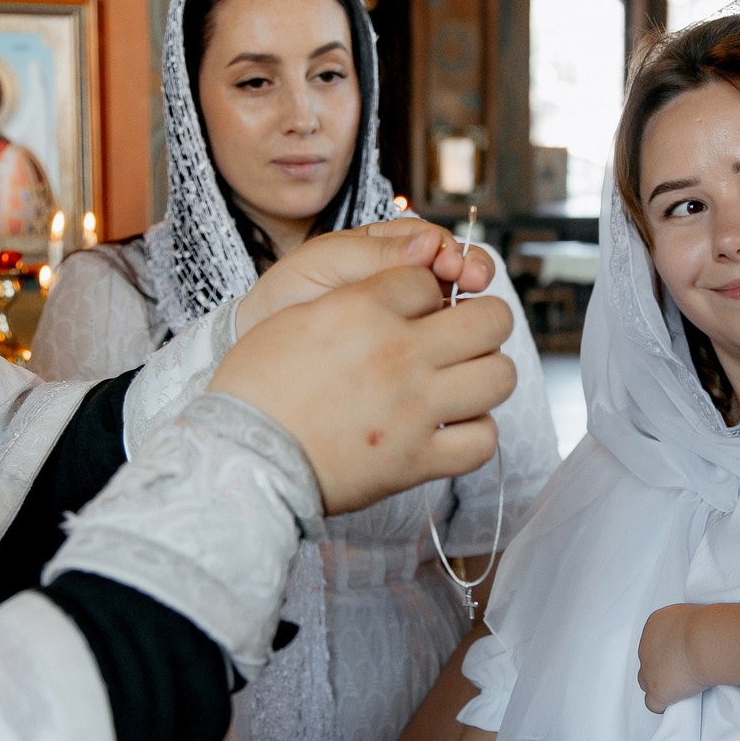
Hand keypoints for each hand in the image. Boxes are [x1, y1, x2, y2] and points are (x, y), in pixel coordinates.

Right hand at [215, 265, 515, 513]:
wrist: (240, 458)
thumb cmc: (255, 388)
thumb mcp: (296, 318)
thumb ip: (354, 300)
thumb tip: (392, 297)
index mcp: (364, 309)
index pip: (429, 280)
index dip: (425, 293)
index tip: (414, 311)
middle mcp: (399, 353)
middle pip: (489, 319)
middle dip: (482, 321)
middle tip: (463, 337)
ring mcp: (415, 409)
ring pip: (499, 376)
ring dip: (486, 374)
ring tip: (463, 381)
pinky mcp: (416, 460)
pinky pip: (482, 440)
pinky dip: (475, 433)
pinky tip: (454, 427)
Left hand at [236, 220, 494, 335]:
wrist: (260, 344)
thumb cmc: (287, 296)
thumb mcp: (324, 263)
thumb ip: (375, 254)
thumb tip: (428, 245)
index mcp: (384, 247)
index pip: (431, 239)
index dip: (447, 247)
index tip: (448, 261)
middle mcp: (405, 276)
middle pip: (455, 266)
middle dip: (471, 268)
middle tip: (473, 279)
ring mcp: (411, 311)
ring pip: (455, 302)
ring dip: (468, 302)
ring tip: (466, 306)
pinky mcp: (410, 344)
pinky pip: (442, 336)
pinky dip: (454, 335)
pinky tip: (455, 340)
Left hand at [637, 604, 708, 712]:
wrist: (705, 642)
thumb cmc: (708, 625)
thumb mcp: (695, 614)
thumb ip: (688, 624)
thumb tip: (697, 632)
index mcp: (655, 625)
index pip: (655, 640)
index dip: (669, 650)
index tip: (683, 653)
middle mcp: (646, 647)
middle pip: (648, 661)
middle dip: (662, 666)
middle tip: (682, 670)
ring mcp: (649, 671)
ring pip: (645, 682)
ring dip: (659, 685)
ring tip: (677, 688)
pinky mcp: (657, 692)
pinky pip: (652, 704)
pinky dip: (662, 705)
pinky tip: (674, 703)